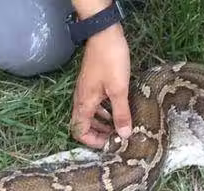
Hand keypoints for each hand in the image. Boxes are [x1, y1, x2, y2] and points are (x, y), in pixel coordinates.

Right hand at [70, 2, 132, 147]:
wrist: (105, 33)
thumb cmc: (110, 61)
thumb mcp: (119, 90)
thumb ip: (121, 113)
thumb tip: (124, 135)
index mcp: (84, 103)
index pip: (79, 131)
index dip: (92, 142)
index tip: (109, 144)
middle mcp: (81, 99)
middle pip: (83, 125)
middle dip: (98, 134)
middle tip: (116, 138)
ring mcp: (85, 91)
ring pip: (90, 114)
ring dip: (102, 122)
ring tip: (119, 126)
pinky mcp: (92, 83)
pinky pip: (95, 104)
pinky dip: (104, 111)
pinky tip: (118, 109)